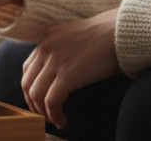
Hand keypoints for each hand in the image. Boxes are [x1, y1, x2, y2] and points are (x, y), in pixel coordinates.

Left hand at [21, 8, 119, 128]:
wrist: (123, 30)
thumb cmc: (107, 35)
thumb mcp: (75, 37)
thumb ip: (62, 49)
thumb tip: (61, 71)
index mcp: (46, 38)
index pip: (28, 68)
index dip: (30, 88)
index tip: (38, 101)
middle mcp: (45, 48)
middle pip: (27, 82)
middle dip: (33, 103)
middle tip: (43, 115)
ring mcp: (55, 61)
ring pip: (36, 94)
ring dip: (43, 112)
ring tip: (54, 120)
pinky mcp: (67, 74)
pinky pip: (52, 100)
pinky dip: (54, 114)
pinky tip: (62, 121)